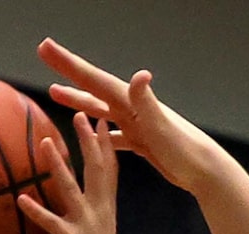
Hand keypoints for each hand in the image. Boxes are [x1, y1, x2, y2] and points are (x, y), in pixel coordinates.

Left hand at [19, 112, 121, 233]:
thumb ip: (86, 219)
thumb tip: (73, 209)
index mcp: (107, 212)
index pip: (110, 171)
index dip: (106, 145)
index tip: (102, 121)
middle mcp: (100, 214)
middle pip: (97, 170)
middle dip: (89, 141)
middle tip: (82, 114)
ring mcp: (86, 226)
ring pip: (71, 188)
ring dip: (58, 165)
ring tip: (45, 142)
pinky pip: (49, 222)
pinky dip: (35, 210)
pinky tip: (21, 198)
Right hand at [38, 40, 223, 192]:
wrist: (204, 170)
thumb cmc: (184, 150)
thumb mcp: (161, 125)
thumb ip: (146, 102)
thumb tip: (140, 75)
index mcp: (131, 101)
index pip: (93, 78)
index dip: (68, 64)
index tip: (45, 47)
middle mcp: (132, 106)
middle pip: (92, 86)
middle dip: (67, 71)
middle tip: (44, 53)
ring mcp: (136, 123)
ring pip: (98, 109)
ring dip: (77, 100)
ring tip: (54, 92)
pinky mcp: (141, 141)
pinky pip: (113, 134)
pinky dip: (98, 130)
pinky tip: (88, 131)